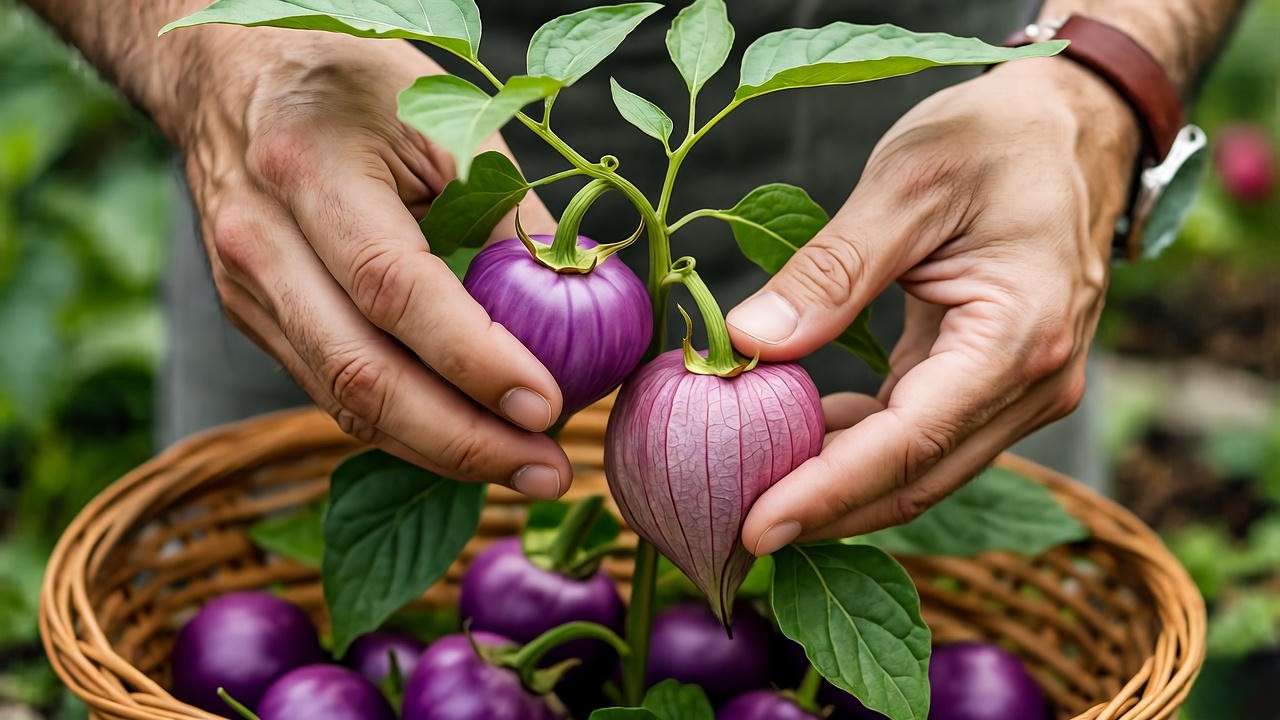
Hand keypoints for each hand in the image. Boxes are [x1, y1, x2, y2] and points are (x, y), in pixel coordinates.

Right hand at [172, 28, 571, 496]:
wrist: (231, 81)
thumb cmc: (350, 87)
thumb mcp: (439, 119)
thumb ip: (504, 209)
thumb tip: (578, 296)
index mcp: (307, 168)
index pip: (394, 288)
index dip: (472, 357)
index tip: (547, 404)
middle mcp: (261, 240)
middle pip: (360, 371)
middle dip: (462, 438)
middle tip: (546, 468)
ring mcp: (247, 291)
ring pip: (344, 401)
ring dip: (440, 451)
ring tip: (526, 468)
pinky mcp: (256, 322)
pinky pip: (334, 393)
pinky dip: (407, 428)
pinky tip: (470, 441)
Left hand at [730, 57, 1140, 553]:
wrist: (1072, 124)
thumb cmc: (996, 139)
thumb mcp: (906, 186)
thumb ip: (831, 273)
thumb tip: (750, 344)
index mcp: (1017, 339)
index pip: (907, 444)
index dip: (827, 493)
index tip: (754, 527)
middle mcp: (1031, 382)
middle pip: (917, 479)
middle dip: (825, 513)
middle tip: (732, 530)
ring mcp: (1020, 387)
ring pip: (920, 468)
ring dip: (840, 486)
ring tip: (751, 489)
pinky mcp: (994, 378)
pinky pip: (922, 432)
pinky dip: (861, 445)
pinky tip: (800, 437)